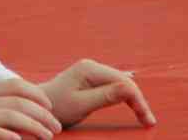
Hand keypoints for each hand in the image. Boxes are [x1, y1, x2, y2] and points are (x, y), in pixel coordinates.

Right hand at [0, 78, 60, 139]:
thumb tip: (8, 106)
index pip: (16, 85)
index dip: (36, 93)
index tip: (49, 105)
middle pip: (20, 102)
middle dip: (43, 113)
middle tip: (57, 127)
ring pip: (11, 116)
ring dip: (34, 125)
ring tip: (48, 136)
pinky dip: (6, 135)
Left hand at [40, 59, 155, 128]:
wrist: (38, 107)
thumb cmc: (57, 107)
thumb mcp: (81, 105)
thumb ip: (106, 96)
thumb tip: (131, 88)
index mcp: (90, 69)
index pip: (124, 83)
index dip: (139, 101)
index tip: (147, 120)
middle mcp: (92, 66)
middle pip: (124, 82)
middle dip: (138, 100)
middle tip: (149, 121)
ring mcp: (92, 71)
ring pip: (121, 83)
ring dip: (133, 99)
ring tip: (144, 116)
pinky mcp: (91, 79)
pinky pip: (114, 86)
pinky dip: (125, 97)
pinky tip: (133, 106)